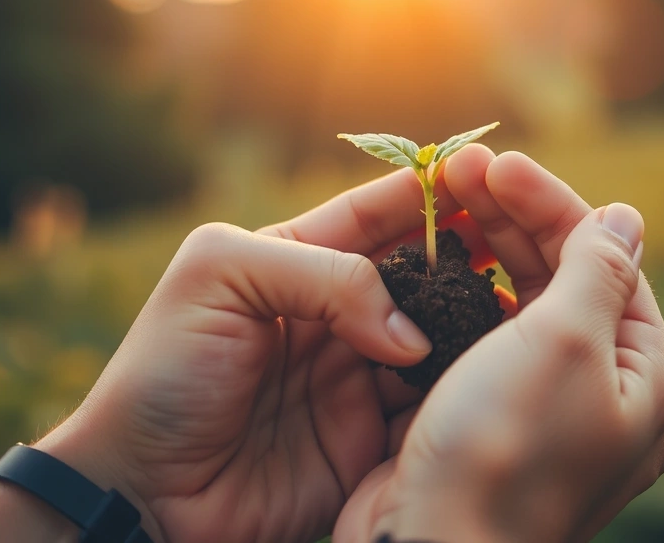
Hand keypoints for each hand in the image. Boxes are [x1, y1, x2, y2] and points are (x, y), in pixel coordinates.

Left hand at [32, 169, 501, 542]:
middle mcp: (329, 313)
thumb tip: (408, 330)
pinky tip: (492, 369)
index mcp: (291, 260)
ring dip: (470, 318)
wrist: (145, 491)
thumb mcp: (220, 277)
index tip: (481, 172)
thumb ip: (322, 275)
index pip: (371, 214)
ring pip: (432, 334)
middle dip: (463, 252)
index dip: (425, 192)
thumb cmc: (162, 374)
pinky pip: (427, 402)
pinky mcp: (366, 434)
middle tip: (517, 238)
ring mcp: (352, 373)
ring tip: (518, 300)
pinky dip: (459, 385)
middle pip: (414, 272)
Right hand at [335, 146, 663, 542]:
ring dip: (484, 255)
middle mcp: (602, 394)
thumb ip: (599, 270)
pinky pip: (484, 345)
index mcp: (642, 377)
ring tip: (442, 204)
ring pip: (520, 310)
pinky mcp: (491, 424)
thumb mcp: (565, 342)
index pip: (605, 262)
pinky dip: (463, 303)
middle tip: (458, 170)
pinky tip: (434, 269)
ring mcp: (543, 411)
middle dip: (512, 221)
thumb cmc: (504, 447)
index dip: (551, 206)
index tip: (496, 163)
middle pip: (562, 280)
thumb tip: (626, 217)